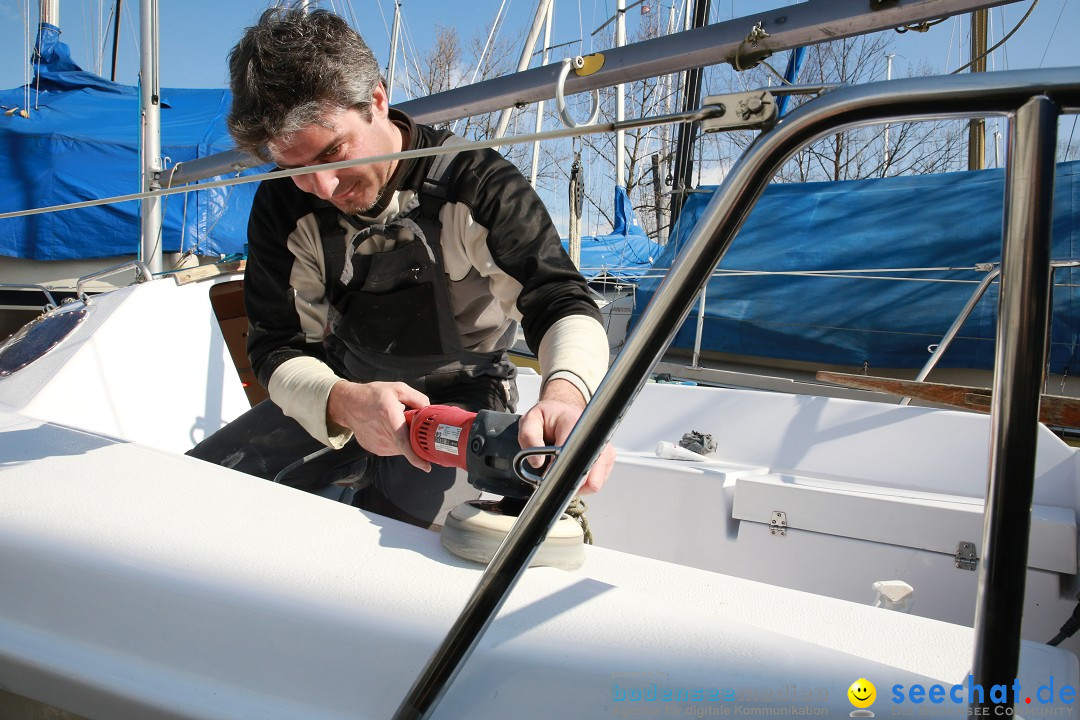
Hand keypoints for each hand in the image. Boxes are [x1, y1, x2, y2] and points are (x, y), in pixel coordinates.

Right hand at [326, 380, 431, 470]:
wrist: (348, 404)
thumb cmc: (372, 395)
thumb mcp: (397, 389)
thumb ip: (417, 398)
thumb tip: (429, 410)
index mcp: (390, 417)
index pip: (403, 442)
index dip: (415, 457)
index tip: (426, 466)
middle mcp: (383, 434)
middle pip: (407, 446)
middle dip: (415, 441)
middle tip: (413, 427)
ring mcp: (377, 444)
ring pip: (400, 449)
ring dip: (404, 441)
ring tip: (397, 424)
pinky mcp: (373, 449)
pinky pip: (391, 449)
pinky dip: (395, 442)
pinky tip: (389, 430)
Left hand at [517, 378, 614, 493]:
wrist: (566, 411)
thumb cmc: (550, 417)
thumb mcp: (531, 420)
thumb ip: (529, 437)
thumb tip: (537, 462)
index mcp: (574, 424)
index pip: (571, 456)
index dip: (558, 471)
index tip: (546, 477)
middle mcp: (595, 437)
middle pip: (587, 476)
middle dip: (567, 482)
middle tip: (553, 476)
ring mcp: (604, 449)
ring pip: (593, 483)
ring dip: (574, 483)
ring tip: (562, 470)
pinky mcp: (608, 459)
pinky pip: (596, 482)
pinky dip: (582, 482)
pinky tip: (572, 469)